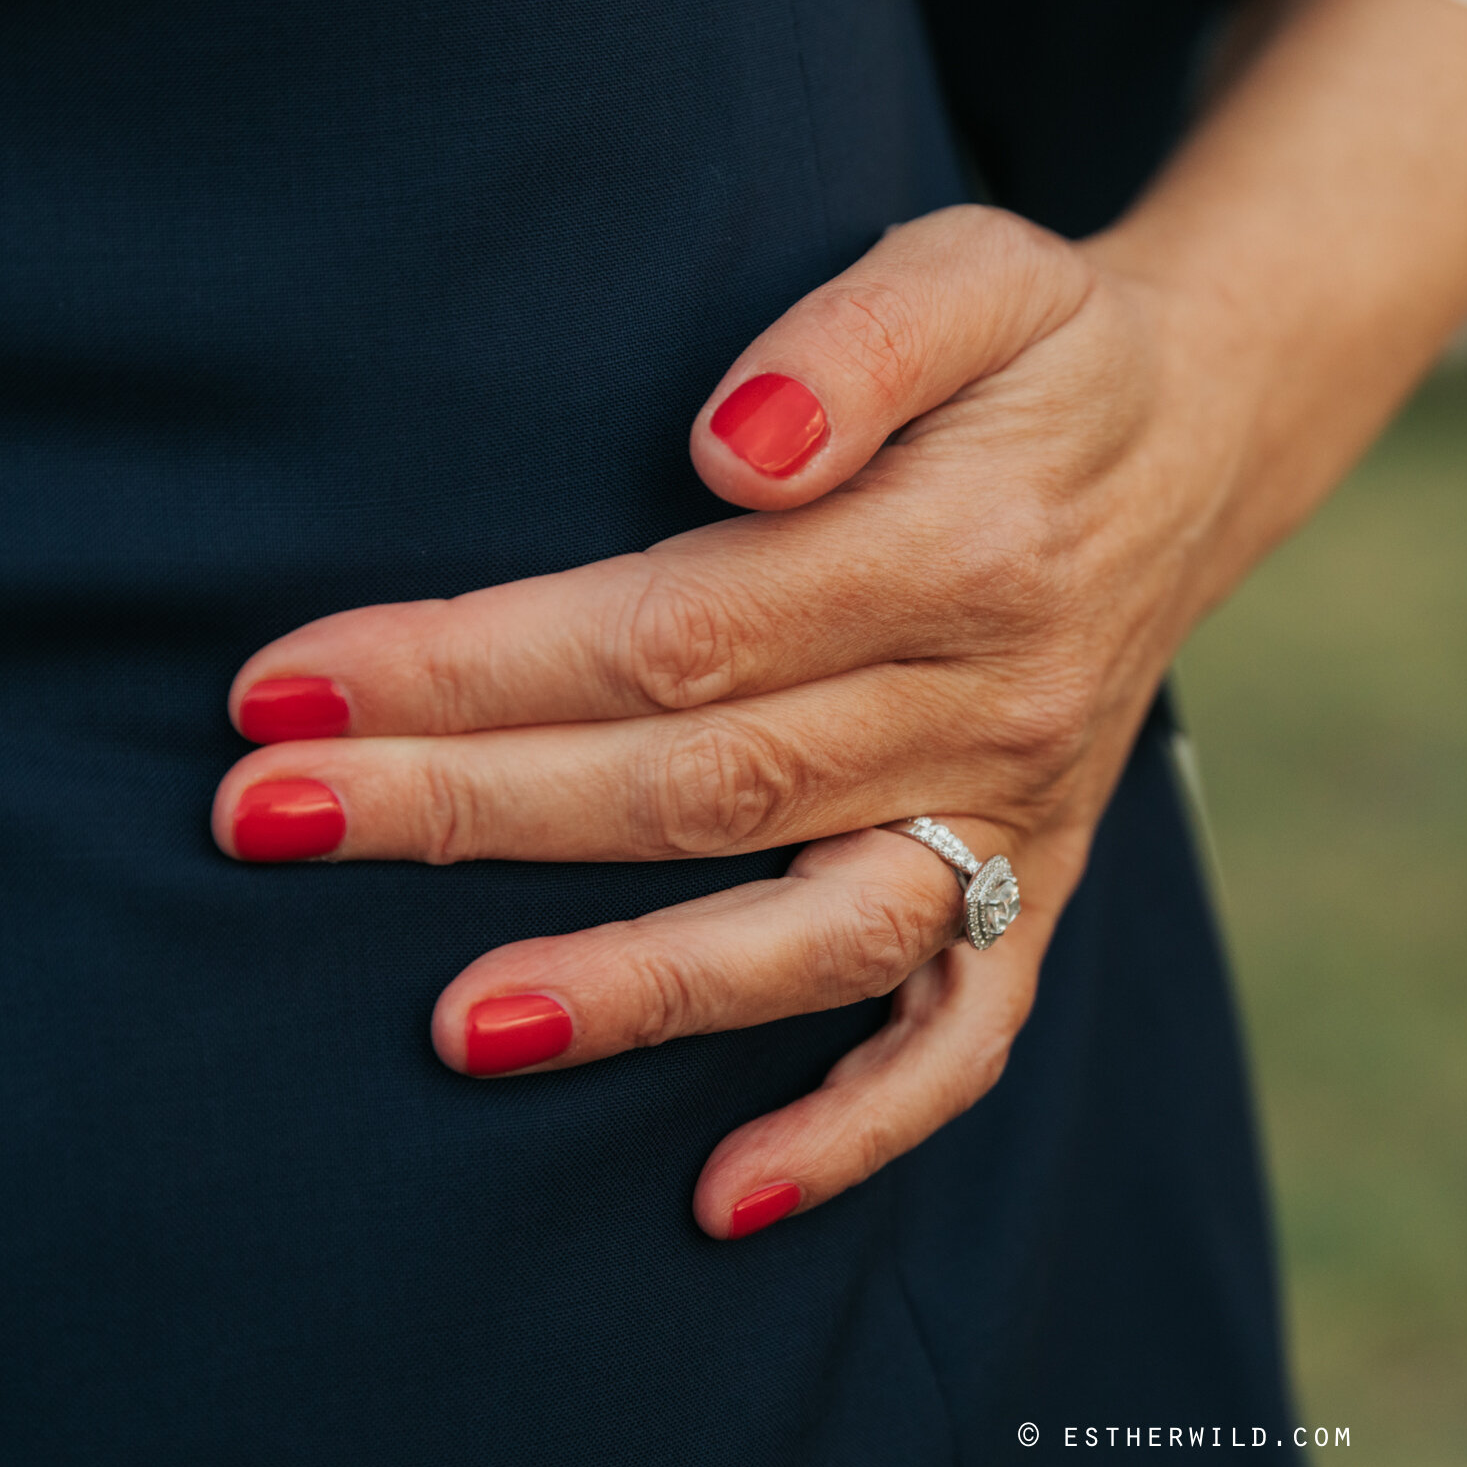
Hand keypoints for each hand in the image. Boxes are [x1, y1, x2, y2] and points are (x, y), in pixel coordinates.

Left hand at [207, 0, 1466, 1238]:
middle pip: (706, 784)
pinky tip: (723, 1195)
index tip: (295, 677)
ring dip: (634, 986)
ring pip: (813, 933)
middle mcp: (997, 703)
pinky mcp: (1039, 877)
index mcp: (968, 549)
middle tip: (266, 817)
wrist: (1200, 434)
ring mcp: (1021, 812)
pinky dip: (856, 1124)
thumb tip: (732, 450)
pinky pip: (964, 1033)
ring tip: (453, 1025)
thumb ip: (857, 341)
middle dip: (472, 809)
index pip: (684, 629)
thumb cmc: (1046, 347)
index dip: (481, 663)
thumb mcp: (976, 271)